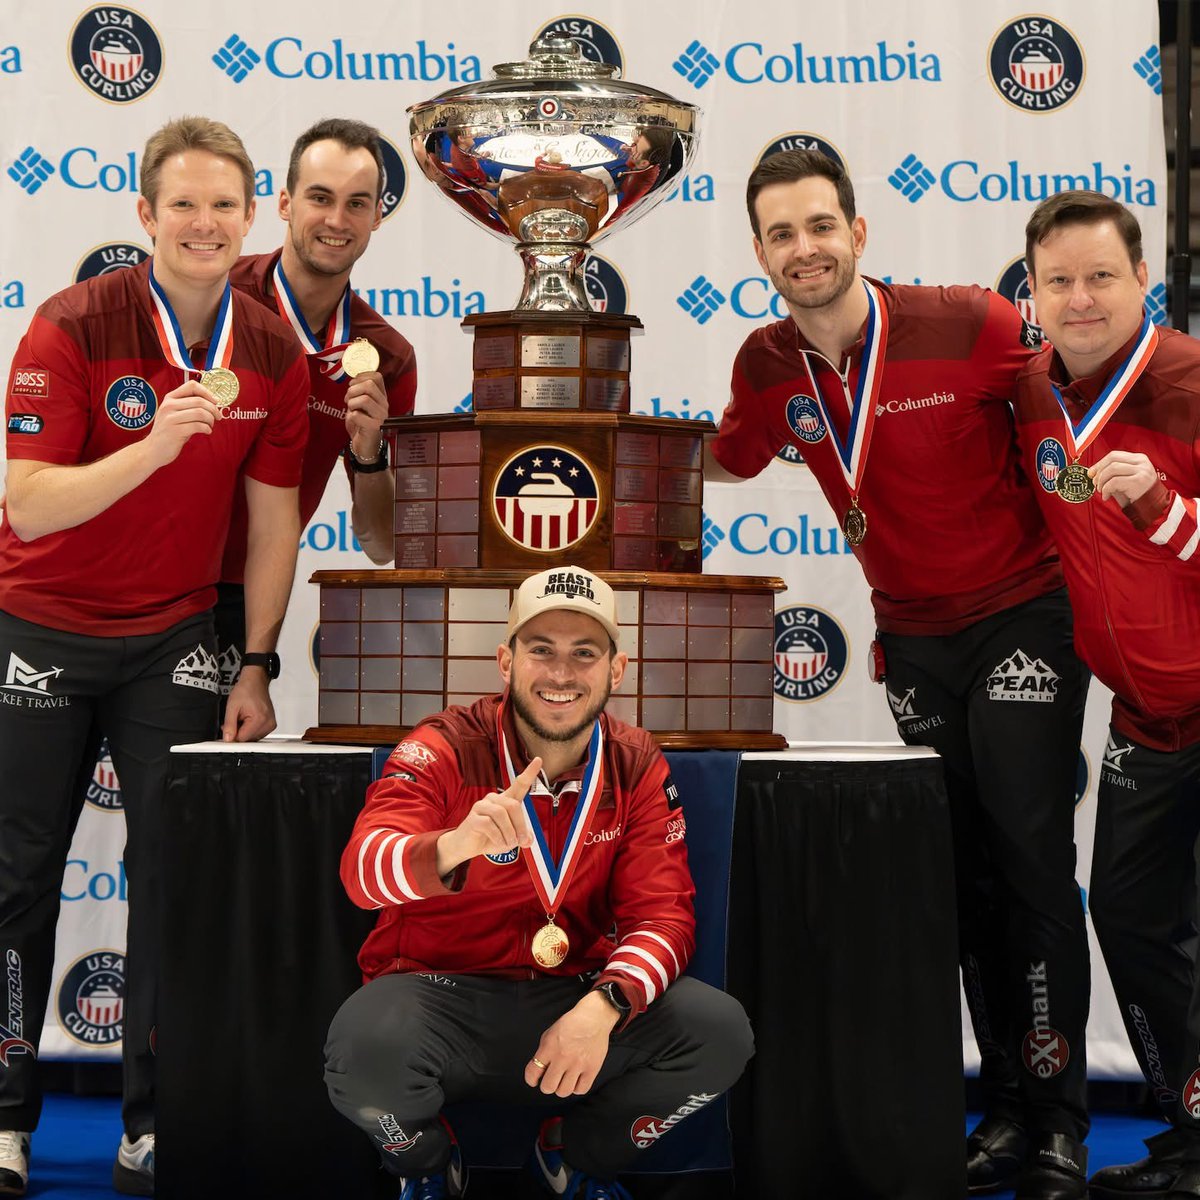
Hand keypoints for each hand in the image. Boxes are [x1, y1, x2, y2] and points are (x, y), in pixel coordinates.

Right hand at [144, 380, 219, 467]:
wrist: (153, 450)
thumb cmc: (170, 432)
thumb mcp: (175, 414)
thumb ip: (189, 406)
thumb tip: (213, 402)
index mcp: (170, 398)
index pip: (192, 386)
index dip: (207, 392)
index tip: (215, 402)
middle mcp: (169, 406)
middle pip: (199, 401)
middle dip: (213, 409)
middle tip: (218, 417)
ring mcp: (170, 418)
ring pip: (200, 413)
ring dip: (211, 420)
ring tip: (210, 425)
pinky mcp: (175, 431)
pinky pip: (198, 426)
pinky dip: (207, 429)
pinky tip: (207, 431)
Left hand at [221, 667, 276, 741]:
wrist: (255, 681)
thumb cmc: (246, 689)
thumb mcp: (232, 706)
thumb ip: (229, 725)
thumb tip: (227, 739)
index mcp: (260, 719)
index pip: (242, 739)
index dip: (232, 735)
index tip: (227, 731)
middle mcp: (268, 724)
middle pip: (248, 740)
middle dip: (238, 732)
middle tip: (236, 719)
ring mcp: (271, 725)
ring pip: (252, 738)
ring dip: (244, 731)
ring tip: (242, 717)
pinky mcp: (271, 725)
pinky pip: (257, 734)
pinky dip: (250, 729)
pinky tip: (248, 719)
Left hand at [344, 372, 387, 461]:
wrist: (365, 446)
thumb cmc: (361, 424)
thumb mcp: (360, 405)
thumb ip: (359, 392)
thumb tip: (352, 380)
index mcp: (381, 397)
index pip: (377, 377)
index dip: (361, 376)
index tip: (352, 384)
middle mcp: (384, 405)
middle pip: (370, 385)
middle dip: (353, 389)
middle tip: (348, 398)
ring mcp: (381, 416)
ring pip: (364, 399)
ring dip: (351, 402)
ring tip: (350, 409)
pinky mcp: (374, 427)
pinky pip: (357, 415)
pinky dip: (351, 416)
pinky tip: (354, 421)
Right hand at [436, 758, 540, 873]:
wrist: (468, 846)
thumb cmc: (491, 837)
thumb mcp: (511, 838)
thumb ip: (522, 836)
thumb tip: (528, 840)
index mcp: (505, 800)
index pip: (519, 784)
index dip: (529, 773)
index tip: (538, 760)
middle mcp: (494, 799)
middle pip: (513, 805)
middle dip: (520, 825)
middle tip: (521, 841)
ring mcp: (482, 806)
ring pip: (501, 814)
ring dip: (508, 833)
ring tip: (508, 843)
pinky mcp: (473, 817)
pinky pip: (489, 825)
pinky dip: (497, 837)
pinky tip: (497, 843)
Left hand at [525, 990, 619, 1096]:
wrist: (594, 1017)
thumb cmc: (571, 1024)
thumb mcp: (550, 1033)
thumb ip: (543, 1052)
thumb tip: (538, 1072)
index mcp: (549, 1047)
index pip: (532, 1072)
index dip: (531, 1080)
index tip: (534, 1081)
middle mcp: (563, 1057)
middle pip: (548, 1087)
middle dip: (547, 1085)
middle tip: (551, 1079)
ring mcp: (578, 1064)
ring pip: (564, 1091)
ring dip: (562, 1087)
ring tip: (565, 1079)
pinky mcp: (592, 1068)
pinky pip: (581, 1090)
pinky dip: (577, 1088)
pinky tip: (576, 1079)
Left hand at [1089, 450, 1159, 506]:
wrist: (1154, 507)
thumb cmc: (1137, 494)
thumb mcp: (1125, 480)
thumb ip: (1112, 474)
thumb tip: (1093, 472)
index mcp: (1138, 459)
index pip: (1114, 455)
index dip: (1099, 463)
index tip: (1091, 473)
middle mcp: (1141, 462)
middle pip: (1112, 459)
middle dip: (1099, 471)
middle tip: (1095, 483)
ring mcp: (1141, 470)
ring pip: (1112, 469)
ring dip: (1102, 481)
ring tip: (1101, 491)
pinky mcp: (1138, 481)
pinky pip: (1114, 481)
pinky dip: (1106, 489)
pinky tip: (1106, 496)